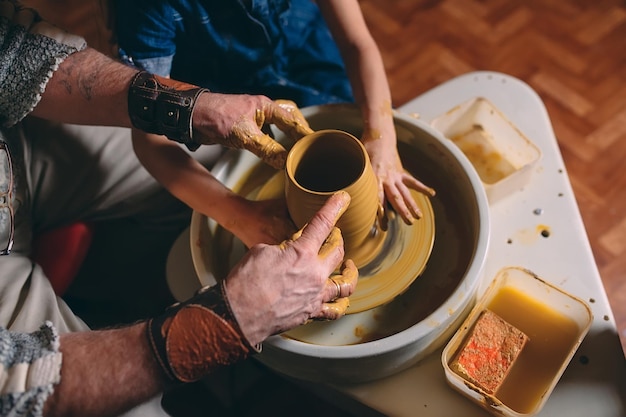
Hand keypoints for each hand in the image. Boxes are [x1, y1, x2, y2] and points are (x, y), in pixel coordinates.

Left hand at [192, 93, 312, 168]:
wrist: (191, 114)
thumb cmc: (216, 118)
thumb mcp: (245, 137)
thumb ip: (267, 149)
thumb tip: (287, 163)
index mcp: (266, 106)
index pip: (293, 120)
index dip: (305, 133)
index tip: (318, 144)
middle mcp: (262, 109)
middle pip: (289, 115)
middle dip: (300, 127)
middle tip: (310, 142)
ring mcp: (252, 116)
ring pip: (277, 121)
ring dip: (288, 131)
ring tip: (297, 144)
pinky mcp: (243, 124)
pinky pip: (266, 129)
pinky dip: (274, 137)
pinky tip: (274, 146)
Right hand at [223, 191, 358, 345]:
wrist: (238, 314)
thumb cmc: (245, 282)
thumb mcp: (262, 250)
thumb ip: (283, 246)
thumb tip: (290, 250)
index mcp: (301, 253)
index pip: (323, 223)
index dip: (334, 207)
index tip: (342, 199)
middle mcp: (314, 275)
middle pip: (338, 251)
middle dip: (337, 238)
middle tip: (334, 235)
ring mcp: (315, 296)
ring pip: (345, 283)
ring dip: (349, 272)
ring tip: (348, 266)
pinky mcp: (310, 313)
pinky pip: (334, 310)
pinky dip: (340, 303)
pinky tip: (340, 298)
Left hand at [363, 130, 434, 225]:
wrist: (378, 136)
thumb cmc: (364, 151)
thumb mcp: (359, 165)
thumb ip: (358, 179)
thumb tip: (347, 193)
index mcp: (375, 177)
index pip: (378, 197)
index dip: (381, 210)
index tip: (383, 222)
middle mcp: (387, 178)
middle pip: (396, 198)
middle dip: (401, 212)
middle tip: (406, 224)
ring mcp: (395, 176)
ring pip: (405, 193)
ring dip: (412, 205)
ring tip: (418, 217)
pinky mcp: (400, 172)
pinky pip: (412, 181)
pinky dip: (422, 187)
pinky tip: (431, 193)